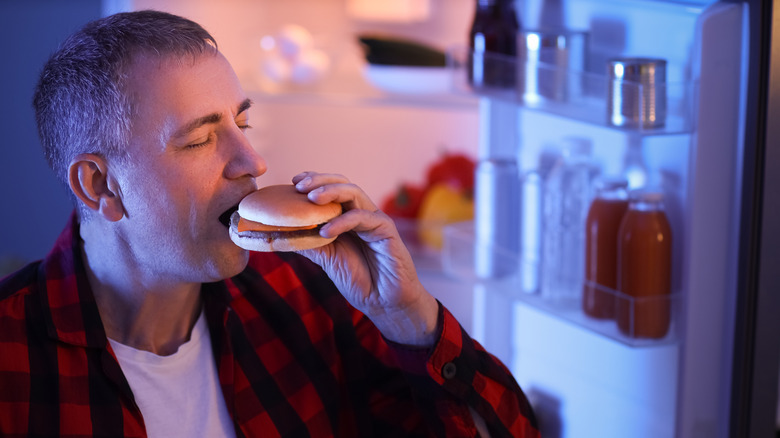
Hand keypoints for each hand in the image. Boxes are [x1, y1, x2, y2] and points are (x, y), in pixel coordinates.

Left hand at [292, 172, 439, 346]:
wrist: (386, 302)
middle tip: (299, 185)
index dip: (314, 181)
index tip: (293, 182)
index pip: (331, 190)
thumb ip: (308, 244)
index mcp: (348, 218)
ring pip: (354, 192)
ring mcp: (374, 219)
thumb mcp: (327, 259)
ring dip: (331, 192)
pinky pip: (362, 217)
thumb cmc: (360, 280)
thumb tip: (278, 234)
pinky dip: (342, 222)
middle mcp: (362, 214)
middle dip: (320, 180)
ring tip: (311, 198)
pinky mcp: (386, 228)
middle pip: (342, 184)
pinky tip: (325, 232)